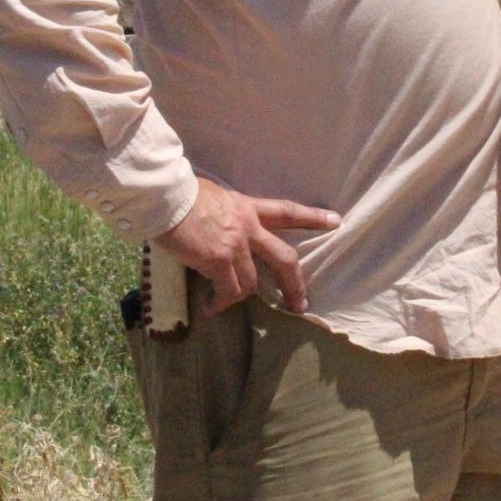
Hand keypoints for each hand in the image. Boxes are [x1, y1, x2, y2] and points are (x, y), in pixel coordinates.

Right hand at [155, 176, 340, 314]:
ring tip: (223, 301)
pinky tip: (211, 306)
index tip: (336, 221)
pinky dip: (221, 302)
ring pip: (251, 282)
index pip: (287, 210)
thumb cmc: (180, 194)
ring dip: (239, 296)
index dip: (312, 217)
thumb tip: (220, 226)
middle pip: (284, 257)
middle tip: (301, 304)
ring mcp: (236, 244)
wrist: (164, 197)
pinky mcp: (218, 260)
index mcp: (247, 207)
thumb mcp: (213, 196)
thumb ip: (226, 213)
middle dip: (295, 283)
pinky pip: (228, 291)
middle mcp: (248, 226)